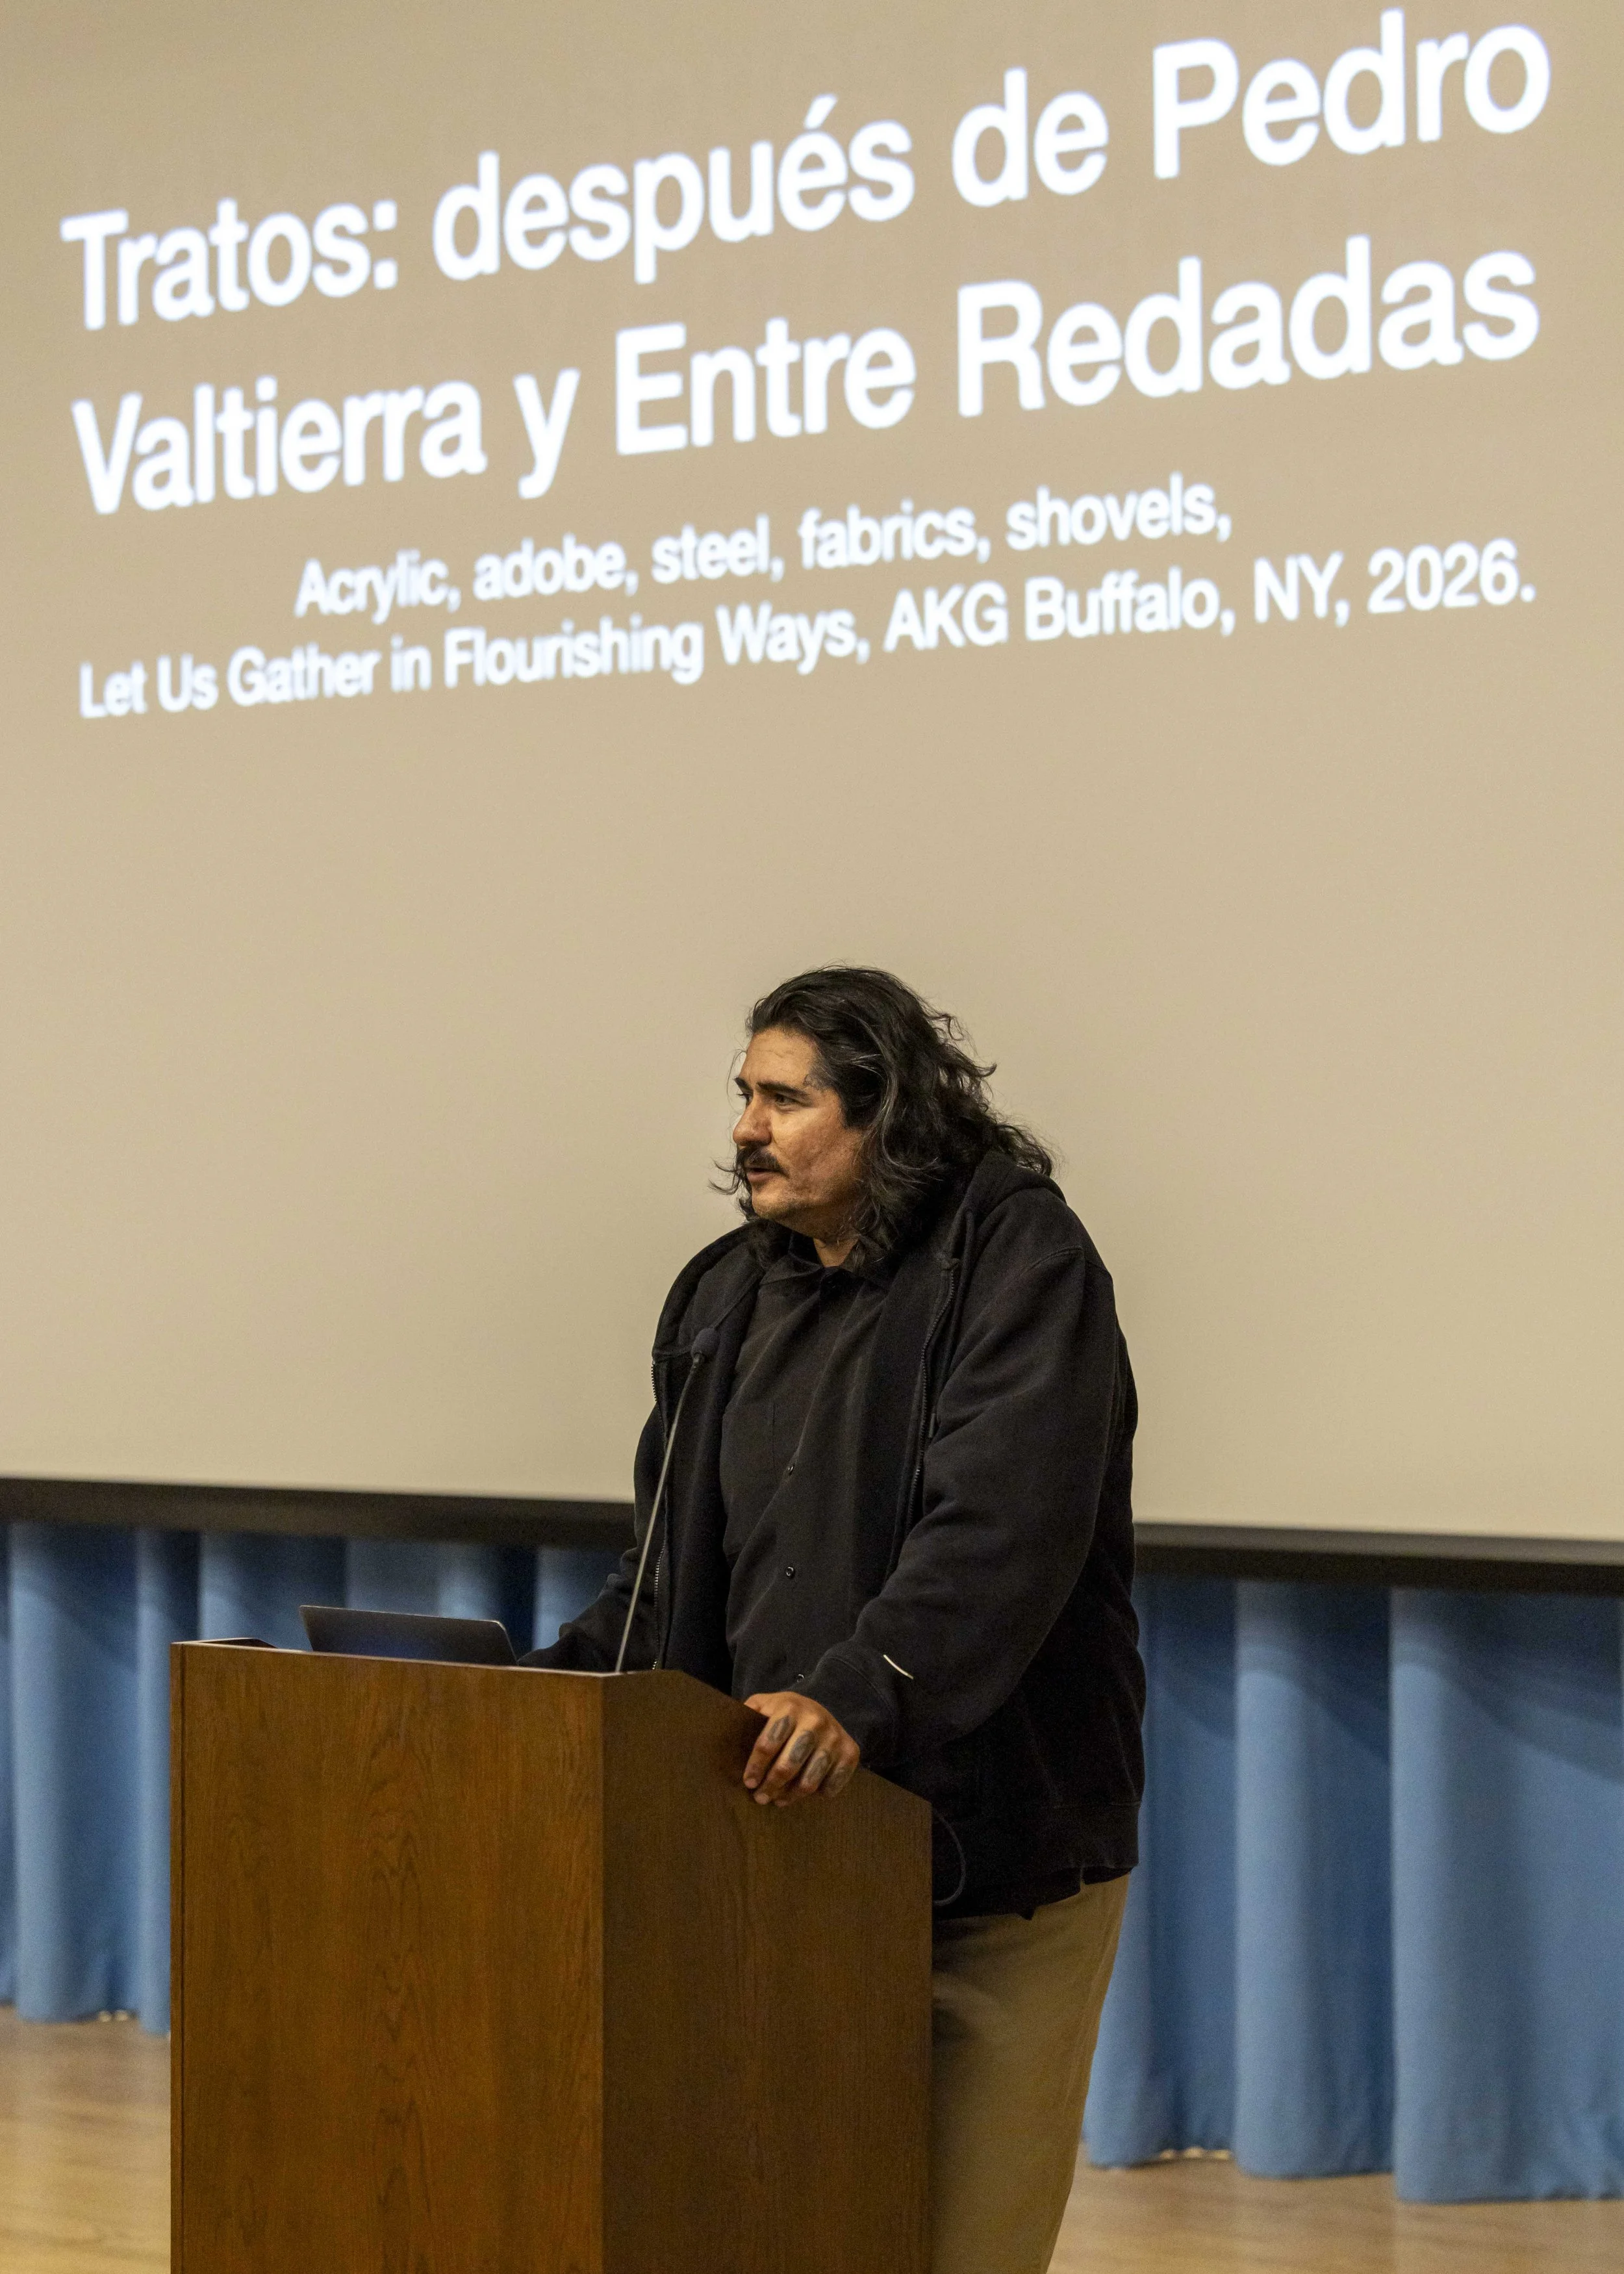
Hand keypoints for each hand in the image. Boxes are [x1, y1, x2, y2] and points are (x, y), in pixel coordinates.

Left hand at [741, 1692, 858, 1807]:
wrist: (821, 1708)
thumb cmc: (784, 1713)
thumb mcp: (763, 1705)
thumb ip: (746, 1715)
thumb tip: (724, 1734)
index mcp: (789, 1706)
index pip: (767, 1743)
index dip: (755, 1767)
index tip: (748, 1782)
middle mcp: (815, 1720)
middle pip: (788, 1765)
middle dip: (771, 1786)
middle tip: (760, 1798)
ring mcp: (835, 1737)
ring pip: (809, 1780)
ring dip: (791, 1796)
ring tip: (778, 1800)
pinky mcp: (851, 1752)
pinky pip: (832, 1785)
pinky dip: (818, 1795)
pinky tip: (806, 1793)